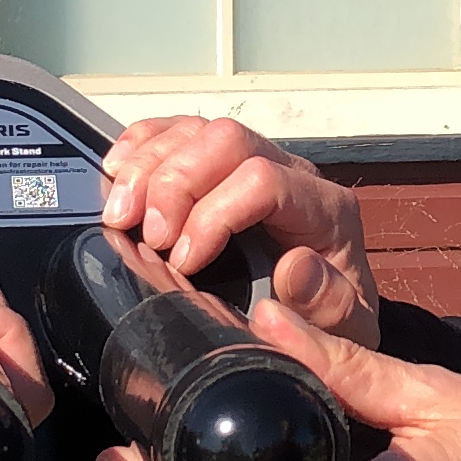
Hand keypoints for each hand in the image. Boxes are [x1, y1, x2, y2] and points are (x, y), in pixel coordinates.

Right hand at [100, 116, 383, 348]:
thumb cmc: (330, 324)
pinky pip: (177, 130)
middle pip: (225, 140)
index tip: (181, 262)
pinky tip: (117, 171)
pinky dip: (141, 144)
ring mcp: (253, 160)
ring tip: (120, 216)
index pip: (263, 180)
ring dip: (147, 166)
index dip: (212, 215)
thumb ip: (328, 303)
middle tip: (146, 237)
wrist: (328, 318)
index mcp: (326, 209)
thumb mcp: (343, 331)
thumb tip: (295, 266)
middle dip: (173, 184)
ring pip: (196, 130)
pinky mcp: (220, 164)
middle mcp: (292, 172)